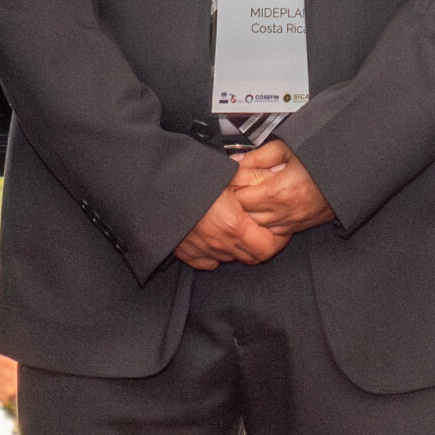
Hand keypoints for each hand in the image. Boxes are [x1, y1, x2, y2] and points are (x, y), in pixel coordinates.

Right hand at [174, 181, 288, 270]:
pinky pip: (209, 262)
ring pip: (231, 258)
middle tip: (259, 228)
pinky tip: (214, 237)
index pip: (268, 248)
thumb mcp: (226, 173)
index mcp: (234, 225)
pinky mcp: (186, 254)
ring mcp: (203, 251)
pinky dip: (216, 253)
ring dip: (238, 248)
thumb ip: (249, 179)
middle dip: (260, 245)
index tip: (279, 231)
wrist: (154, 188)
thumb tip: (266, 179)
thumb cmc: (189, 177)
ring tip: (235, 228)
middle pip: (252, 258)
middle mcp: (220, 243)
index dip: (278, 241)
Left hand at [230, 140, 335, 236]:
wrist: (344, 173)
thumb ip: (259, 156)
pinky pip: (276, 231)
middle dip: (243, 202)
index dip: (236, 189)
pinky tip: (271, 208)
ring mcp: (293, 221)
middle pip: (248, 214)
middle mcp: (285, 210)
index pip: (243, 199)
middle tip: (244, 189)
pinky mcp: (300, 226)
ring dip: (255, 214)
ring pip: (260, 226)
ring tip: (257, 198)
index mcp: (280, 190)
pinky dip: (269, 222)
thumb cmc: (319, 160)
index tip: (236, 182)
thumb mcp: (286, 149)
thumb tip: (237, 161)